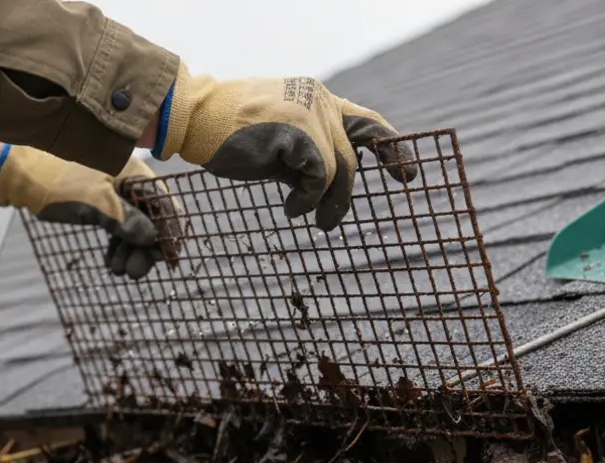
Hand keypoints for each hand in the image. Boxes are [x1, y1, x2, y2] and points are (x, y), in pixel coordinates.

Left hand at [0, 144, 180, 279]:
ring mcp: (114, 192)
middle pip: (152, 218)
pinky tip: (110, 263)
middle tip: (134, 273)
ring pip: (134, 225)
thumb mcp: (93, 203)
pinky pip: (117, 225)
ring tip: (118, 271)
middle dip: (146, 248)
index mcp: (134, 173)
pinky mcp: (99, 202)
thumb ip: (125, 220)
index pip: (165, 204)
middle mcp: (129, 181)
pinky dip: (117, 244)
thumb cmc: (57, 181)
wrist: (20, 173)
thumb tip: (152, 238)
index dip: (169, 233)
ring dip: (130, 250)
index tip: (167, 260)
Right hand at [150, 63, 417, 230]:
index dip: (391, 148)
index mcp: (318, 100)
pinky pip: (319, 177)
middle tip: (346, 215)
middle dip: (355, 189)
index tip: (408, 173)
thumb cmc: (232, 136)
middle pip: (353, 155)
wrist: (196, 119)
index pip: (366, 123)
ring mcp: (309, 112)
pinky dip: (308, 199)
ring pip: (339, 170)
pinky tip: (291, 209)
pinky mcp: (296, 131)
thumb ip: (309, 155)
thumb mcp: (281, 144)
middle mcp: (320, 101)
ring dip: (327, 202)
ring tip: (311, 219)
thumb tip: (332, 189)